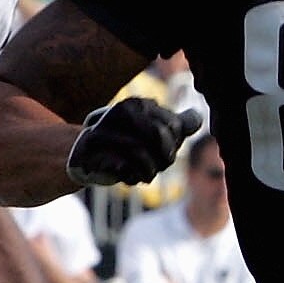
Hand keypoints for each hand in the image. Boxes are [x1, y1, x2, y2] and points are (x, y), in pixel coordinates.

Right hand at [66, 99, 202, 186]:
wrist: (86, 157)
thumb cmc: (126, 144)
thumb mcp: (152, 133)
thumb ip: (176, 126)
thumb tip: (197, 119)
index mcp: (138, 104)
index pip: (174, 126)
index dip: (174, 144)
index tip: (165, 151)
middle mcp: (120, 112)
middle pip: (160, 137)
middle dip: (164, 159)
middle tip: (158, 167)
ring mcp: (104, 130)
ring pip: (142, 154)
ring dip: (149, 172)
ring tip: (145, 175)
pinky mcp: (90, 152)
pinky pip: (122, 168)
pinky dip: (131, 178)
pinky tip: (128, 177)